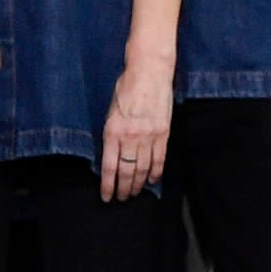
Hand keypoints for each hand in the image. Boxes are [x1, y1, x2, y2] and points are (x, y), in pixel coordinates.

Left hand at [98, 62, 173, 201]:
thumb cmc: (126, 87)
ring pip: (143, 168)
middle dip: (124, 188)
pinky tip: (153, 180)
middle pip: (127, 172)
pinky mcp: (163, 133)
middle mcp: (130, 137)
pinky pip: (159, 159)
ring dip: (139, 184)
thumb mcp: (111, 111)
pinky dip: (156, 172)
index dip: (108, 185)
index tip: (107, 197)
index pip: (109, 167)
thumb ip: (112, 133)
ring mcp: (148, 136)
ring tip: (136, 193)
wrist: (149, 72)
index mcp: (112, 132)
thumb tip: (112, 153)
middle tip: (123, 198)